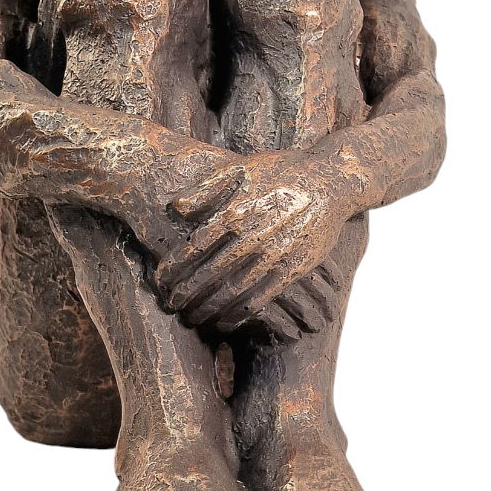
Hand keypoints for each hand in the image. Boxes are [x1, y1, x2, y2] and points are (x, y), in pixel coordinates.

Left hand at [152, 151, 352, 331]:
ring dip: (209, 308)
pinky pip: (263, 298)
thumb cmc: (282, 170)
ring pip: (234, 290)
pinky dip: (241, 314)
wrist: (331, 180)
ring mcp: (276, 254)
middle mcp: (254, 235)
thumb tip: (175, 208)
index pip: (195, 245)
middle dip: (186, 293)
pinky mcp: (296, 268)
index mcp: (236, 210)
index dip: (174, 266)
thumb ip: (207, 187)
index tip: (159, 280)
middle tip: (169, 305)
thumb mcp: (242, 167)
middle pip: (210, 273)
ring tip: (191, 318)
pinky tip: (225, 322)